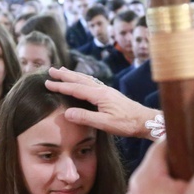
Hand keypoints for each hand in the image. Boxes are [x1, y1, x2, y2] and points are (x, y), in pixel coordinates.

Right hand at [45, 67, 159, 138]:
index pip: (75, 88)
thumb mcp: (105, 124)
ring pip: (86, 79)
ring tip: (63, 70)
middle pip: (80, 79)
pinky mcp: (110, 94)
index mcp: (99, 95)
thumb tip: (67, 113)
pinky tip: (82, 80)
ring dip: (73, 75)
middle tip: (51, 70)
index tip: (47, 83)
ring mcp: (107, 91)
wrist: (145, 121)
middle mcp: (102, 89)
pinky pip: (92, 83)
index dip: (61, 86)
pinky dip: (82, 79)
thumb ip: (86, 118)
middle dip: (64, 75)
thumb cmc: (127, 124)